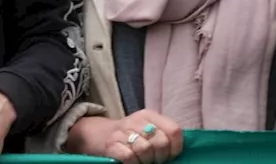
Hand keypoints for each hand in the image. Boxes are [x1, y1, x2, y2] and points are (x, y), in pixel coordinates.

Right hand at [67, 111, 183, 163]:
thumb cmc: (130, 137)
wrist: (98, 135)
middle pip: (160, 142)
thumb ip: (163, 136)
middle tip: (152, 159)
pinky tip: (130, 161)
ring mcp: (122, 132)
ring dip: (144, 161)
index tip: (168, 155)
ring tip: (140, 160)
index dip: (175, 148)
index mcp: (150, 115)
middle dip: (159, 156)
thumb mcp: (147, 129)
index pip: (174, 131)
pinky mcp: (111, 145)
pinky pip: (129, 157)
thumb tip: (177, 153)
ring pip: (145, 150)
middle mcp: (137, 120)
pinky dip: (133, 163)